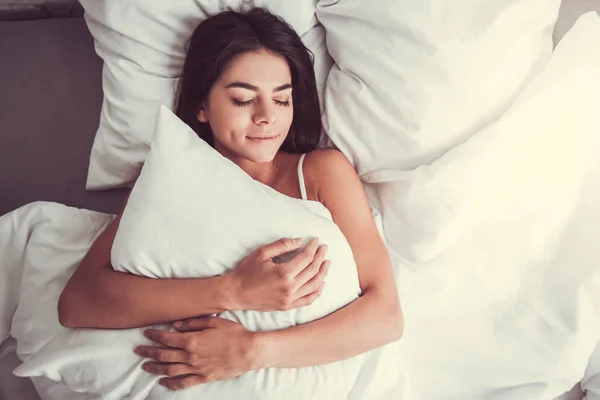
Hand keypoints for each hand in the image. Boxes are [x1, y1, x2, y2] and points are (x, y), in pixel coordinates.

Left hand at [135, 317, 259, 390]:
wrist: (249, 351)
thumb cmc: (234, 333)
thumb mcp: (214, 321)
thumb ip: (193, 323)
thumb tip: (175, 325)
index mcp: (192, 340)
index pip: (167, 338)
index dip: (154, 336)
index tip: (145, 333)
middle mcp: (191, 356)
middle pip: (163, 355)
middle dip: (149, 351)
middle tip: (138, 349)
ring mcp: (196, 369)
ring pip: (169, 370)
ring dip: (155, 368)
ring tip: (144, 365)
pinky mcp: (203, 378)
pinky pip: (183, 383)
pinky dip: (170, 384)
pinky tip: (162, 382)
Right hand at [227, 237, 329, 311]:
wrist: (235, 293)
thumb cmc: (246, 271)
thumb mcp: (262, 253)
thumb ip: (282, 245)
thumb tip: (300, 241)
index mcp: (284, 273)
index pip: (306, 258)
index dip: (313, 248)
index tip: (316, 241)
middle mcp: (290, 288)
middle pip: (312, 270)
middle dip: (320, 257)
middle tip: (324, 248)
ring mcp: (289, 299)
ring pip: (314, 285)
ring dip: (323, 273)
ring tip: (327, 263)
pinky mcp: (287, 306)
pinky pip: (307, 300)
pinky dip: (317, 292)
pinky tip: (322, 284)